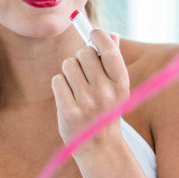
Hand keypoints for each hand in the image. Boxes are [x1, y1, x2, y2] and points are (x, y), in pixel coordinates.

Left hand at [52, 30, 129, 154]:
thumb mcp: (117, 87)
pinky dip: (60, 85)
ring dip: (69, 72)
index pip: (109, 50)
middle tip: (84, 71)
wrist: (99, 146)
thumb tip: (109, 34)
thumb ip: (113, 60)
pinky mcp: (69, 111)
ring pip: (68, 65)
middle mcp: (106, 92)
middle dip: (80, 57)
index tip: (93, 31)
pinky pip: (57, 80)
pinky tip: (69, 97)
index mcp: (121, 84)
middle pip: (83, 53)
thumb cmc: (107, 109)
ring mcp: (87, 102)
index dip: (98, 36)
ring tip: (77, 87)